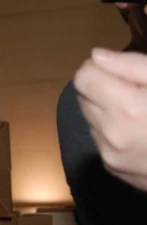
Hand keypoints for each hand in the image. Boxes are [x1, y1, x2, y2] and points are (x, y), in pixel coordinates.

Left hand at [74, 48, 146, 190]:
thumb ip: (132, 65)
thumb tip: (96, 56)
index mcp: (129, 109)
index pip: (83, 77)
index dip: (101, 69)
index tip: (122, 72)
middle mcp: (113, 134)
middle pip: (83, 96)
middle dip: (104, 89)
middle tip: (137, 93)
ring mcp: (111, 155)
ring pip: (90, 118)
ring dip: (107, 111)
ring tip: (141, 115)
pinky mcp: (112, 167)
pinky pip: (99, 139)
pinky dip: (113, 131)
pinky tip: (140, 134)